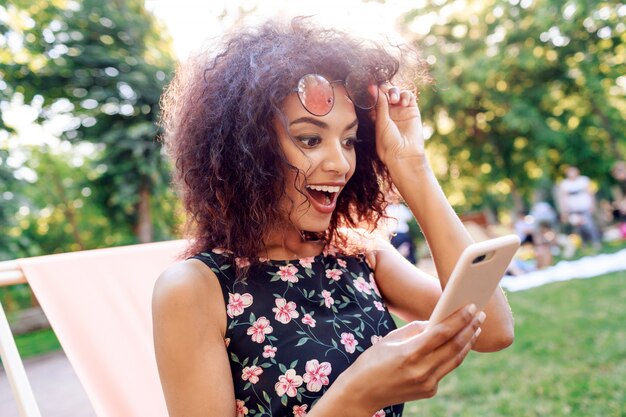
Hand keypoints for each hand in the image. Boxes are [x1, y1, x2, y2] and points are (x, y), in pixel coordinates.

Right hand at [341, 305, 484, 413]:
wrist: (361, 393)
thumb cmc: (372, 361)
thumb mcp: (389, 339)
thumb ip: (415, 329)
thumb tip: (436, 321)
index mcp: (409, 353)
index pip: (442, 333)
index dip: (459, 319)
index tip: (471, 307)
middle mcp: (421, 370)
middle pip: (454, 346)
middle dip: (470, 328)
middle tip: (480, 315)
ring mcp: (427, 383)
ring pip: (455, 360)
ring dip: (468, 342)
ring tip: (476, 328)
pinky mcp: (429, 391)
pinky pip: (445, 370)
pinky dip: (453, 355)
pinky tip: (458, 344)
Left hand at [371, 84, 424, 165]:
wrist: (404, 154)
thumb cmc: (389, 142)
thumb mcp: (381, 122)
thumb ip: (380, 104)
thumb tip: (374, 88)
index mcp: (377, 116)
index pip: (375, 98)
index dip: (373, 92)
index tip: (370, 87)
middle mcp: (389, 112)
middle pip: (385, 93)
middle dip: (383, 88)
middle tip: (382, 89)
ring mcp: (400, 111)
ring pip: (396, 92)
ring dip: (394, 91)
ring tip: (394, 100)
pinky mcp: (412, 110)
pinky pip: (408, 96)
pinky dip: (405, 95)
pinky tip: (402, 102)